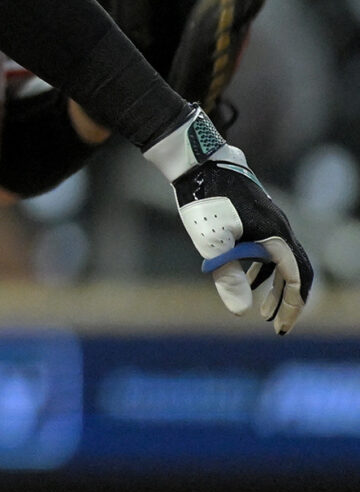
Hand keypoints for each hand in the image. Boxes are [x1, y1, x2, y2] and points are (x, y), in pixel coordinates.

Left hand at [156, 112, 312, 332]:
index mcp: (276, 236)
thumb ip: (228, 277)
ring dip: (275, 286)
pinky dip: (264, 269)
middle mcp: (280, 228)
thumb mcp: (212, 242)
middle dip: (288, 300)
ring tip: (262, 309)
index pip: (295, 279)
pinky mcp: (256, 215)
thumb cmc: (204, 199)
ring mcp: (269, 220)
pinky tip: (248, 278)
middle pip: (295, 271)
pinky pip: (270, 249)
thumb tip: (240, 311)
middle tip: (276, 324)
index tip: (280, 329)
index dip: (291, 306)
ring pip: (282, 260)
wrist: (196, 162)